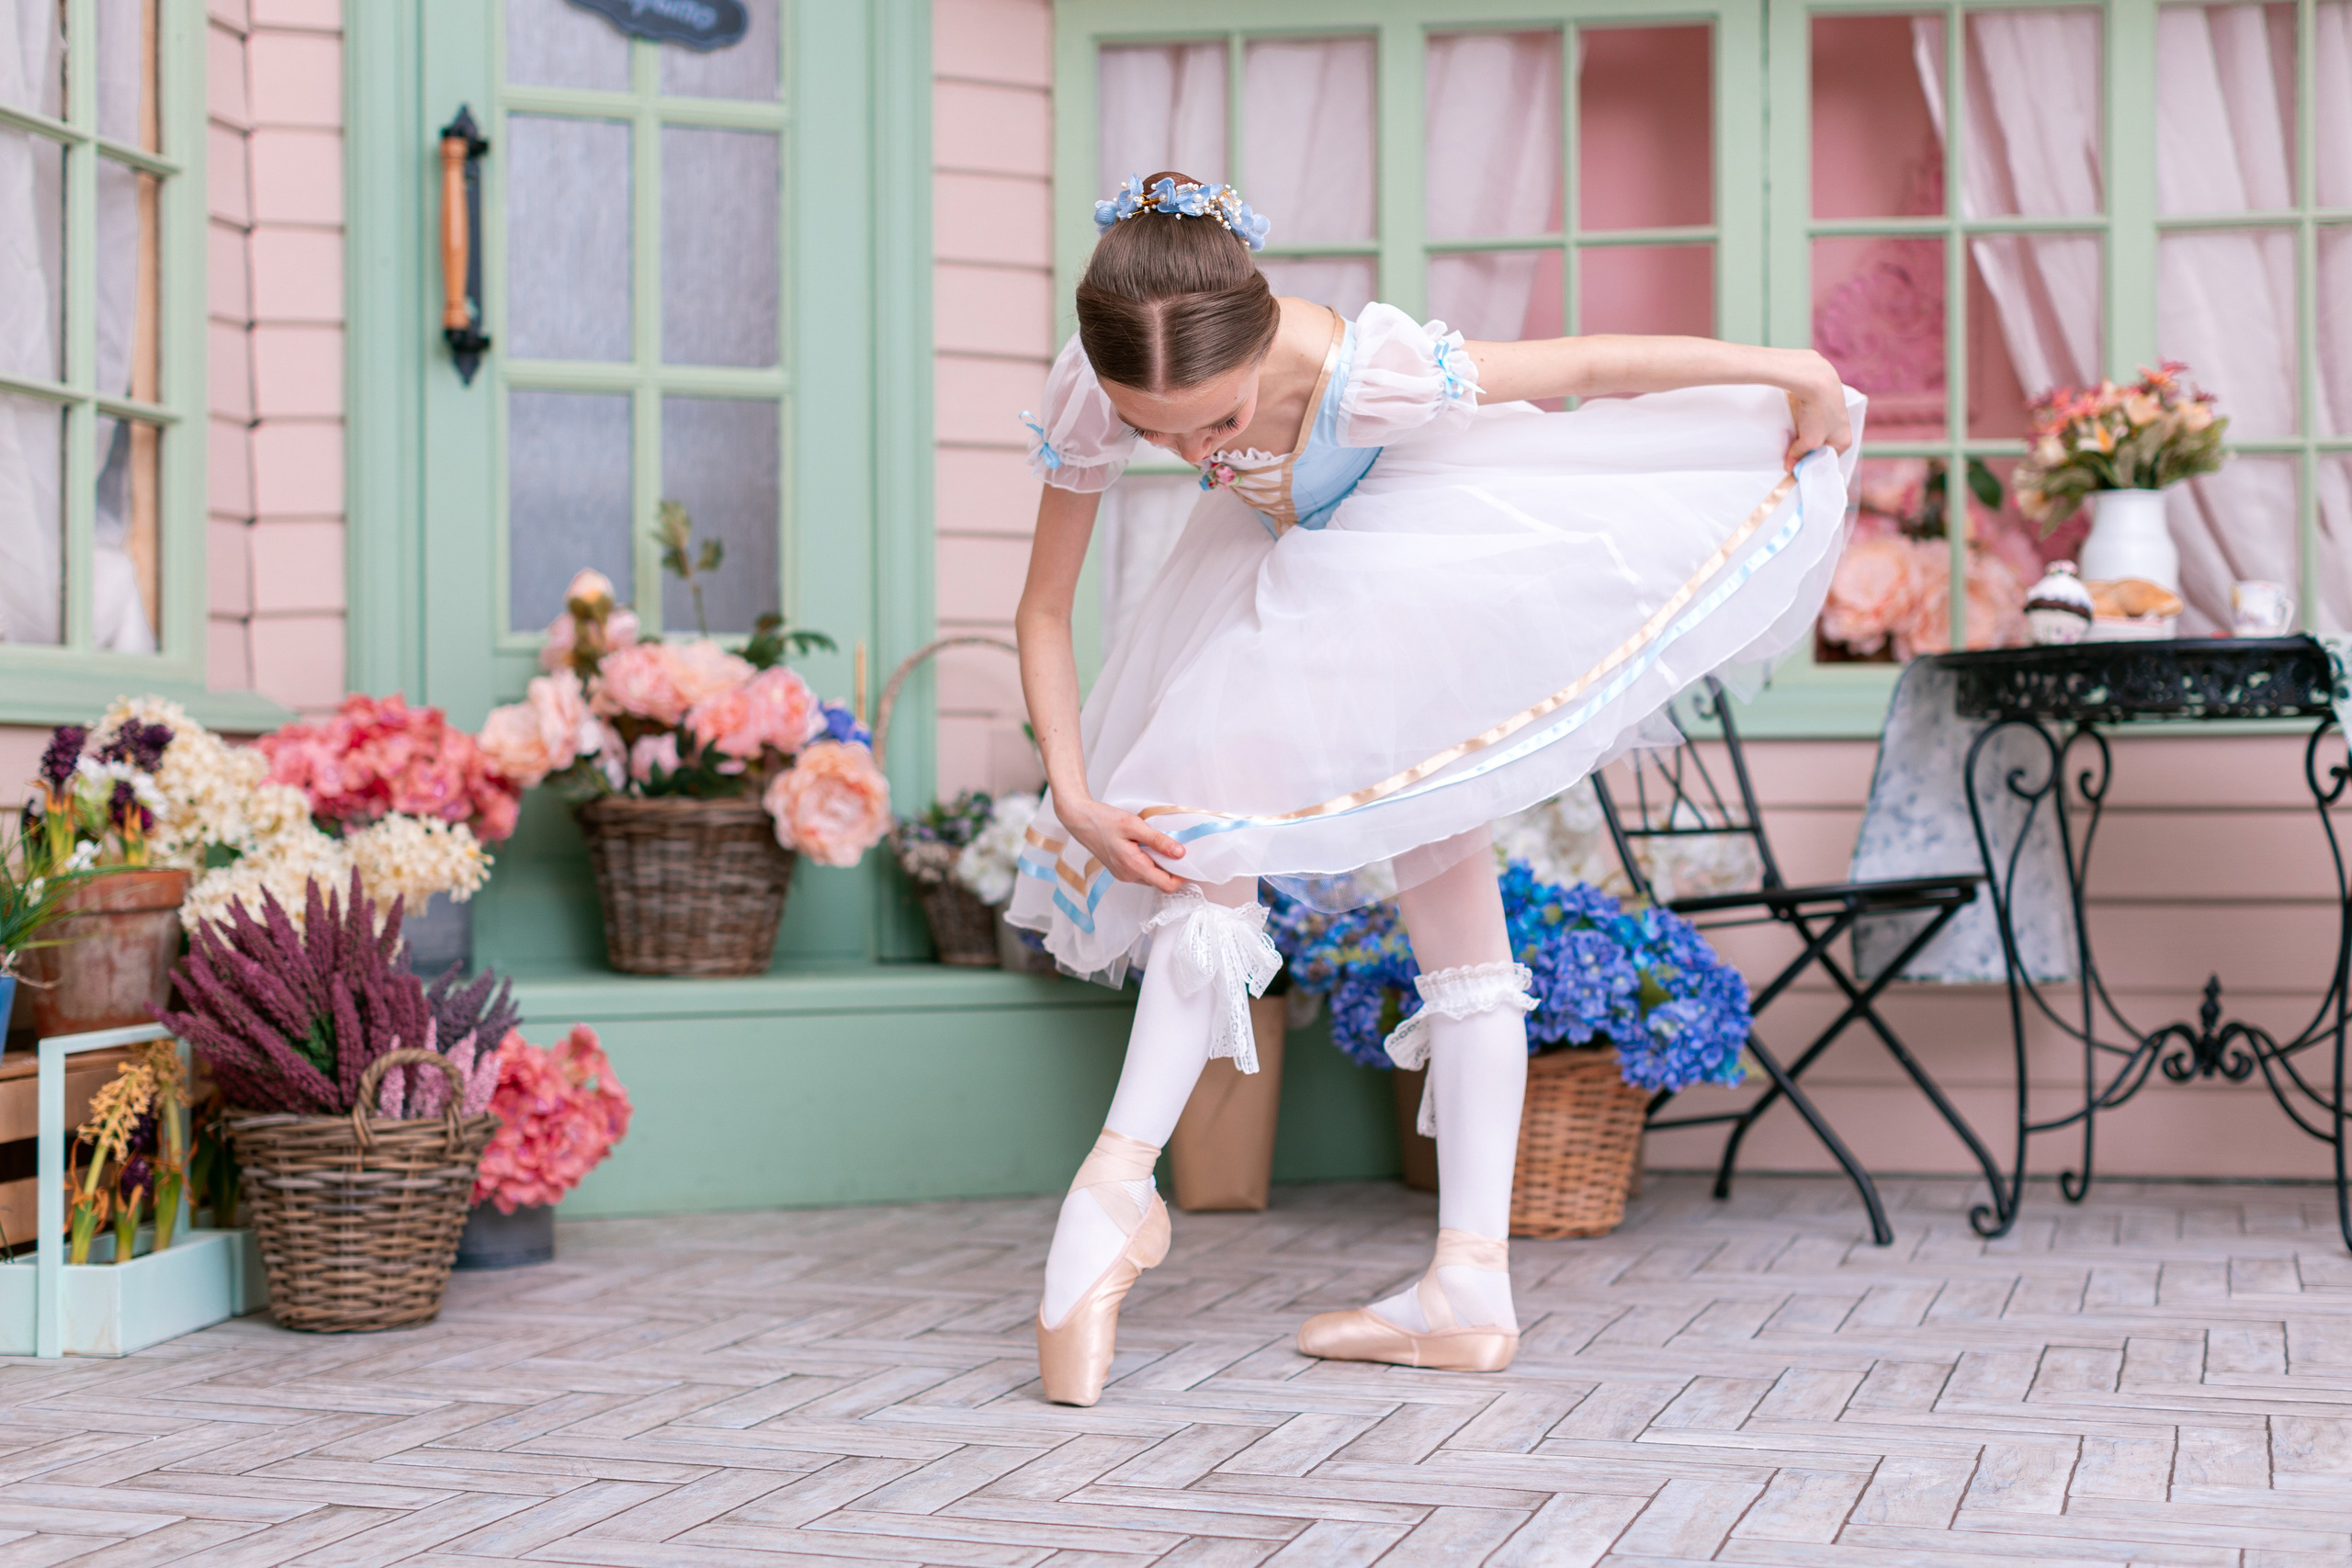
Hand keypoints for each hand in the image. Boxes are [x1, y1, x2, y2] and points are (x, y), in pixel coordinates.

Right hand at [1058, 795, 1185, 893]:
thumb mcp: (1134, 825)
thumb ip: (1157, 841)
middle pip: (1161, 882)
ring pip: (1152, 877)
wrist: (1079, 820)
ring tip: (1160, 844)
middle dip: (1172, 869)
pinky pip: (1142, 872)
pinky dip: (1150, 862)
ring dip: (1160, 864)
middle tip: (1177, 848)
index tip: (1189, 861)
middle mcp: (1128, 876)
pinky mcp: (1120, 870)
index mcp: (1133, 867)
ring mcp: (1123, 874)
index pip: (1167, 885)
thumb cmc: (1103, 820)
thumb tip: (1180, 853)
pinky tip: (1147, 845)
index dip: (1182, 876)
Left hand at [1781, 350, 1852, 471]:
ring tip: (1791, 432)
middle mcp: (1842, 427)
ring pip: (1815, 429)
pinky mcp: (1824, 400)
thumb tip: (1790, 467)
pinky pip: (1812, 415)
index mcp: (1844, 441)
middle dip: (1805, 447)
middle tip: (1790, 449)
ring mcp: (1834, 412)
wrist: (1817, 379)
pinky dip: (1803, 418)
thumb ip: (1799, 455)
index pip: (1826, 460)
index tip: (1794, 465)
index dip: (1809, 463)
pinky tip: (1795, 417)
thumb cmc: (1818, 414)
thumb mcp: (1809, 441)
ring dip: (1803, 432)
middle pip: (1820, 445)